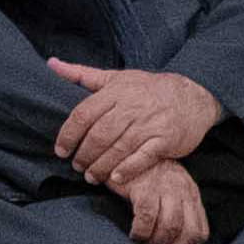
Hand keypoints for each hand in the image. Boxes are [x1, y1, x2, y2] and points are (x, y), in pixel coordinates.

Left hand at [47, 61, 223, 187]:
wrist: (192, 96)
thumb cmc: (147, 89)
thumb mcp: (116, 77)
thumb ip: (82, 74)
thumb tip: (51, 64)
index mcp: (116, 91)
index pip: (84, 114)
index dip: (68, 135)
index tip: (60, 150)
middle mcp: (132, 106)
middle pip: (99, 134)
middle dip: (84, 154)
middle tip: (76, 167)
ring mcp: (150, 123)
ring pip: (118, 148)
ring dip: (101, 166)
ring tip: (91, 177)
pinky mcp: (165, 139)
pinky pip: (143, 157)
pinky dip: (128, 169)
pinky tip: (116, 179)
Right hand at [116, 163, 210, 243]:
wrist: (120, 150)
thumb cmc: (140, 176)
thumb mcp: (166, 190)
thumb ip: (175, 210)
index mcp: (191, 194)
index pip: (200, 232)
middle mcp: (183, 190)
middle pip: (190, 233)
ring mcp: (165, 187)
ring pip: (171, 228)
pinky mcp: (145, 187)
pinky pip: (147, 218)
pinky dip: (141, 233)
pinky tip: (133, 235)